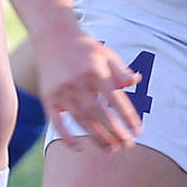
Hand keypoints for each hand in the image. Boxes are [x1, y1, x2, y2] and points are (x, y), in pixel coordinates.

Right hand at [33, 24, 141, 151]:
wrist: (53, 37)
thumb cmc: (86, 48)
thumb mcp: (107, 55)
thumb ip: (120, 71)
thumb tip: (136, 81)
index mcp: (95, 71)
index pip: (115, 99)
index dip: (127, 116)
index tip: (138, 131)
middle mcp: (78, 82)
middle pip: (98, 113)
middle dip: (114, 131)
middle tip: (127, 145)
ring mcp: (62, 91)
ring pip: (80, 120)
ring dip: (96, 137)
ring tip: (111, 149)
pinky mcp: (48, 98)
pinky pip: (56, 122)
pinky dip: (66, 136)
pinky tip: (79, 148)